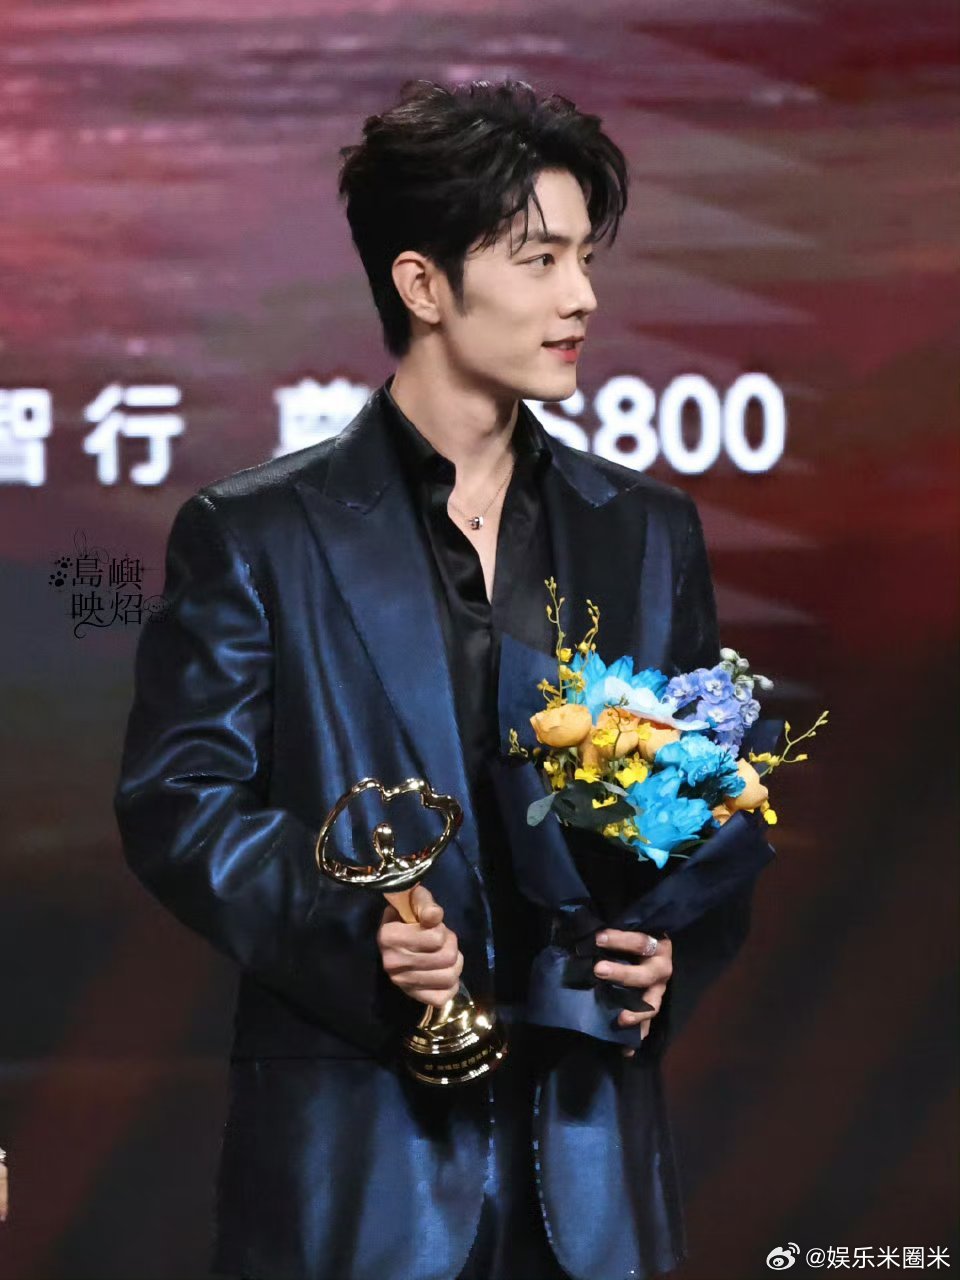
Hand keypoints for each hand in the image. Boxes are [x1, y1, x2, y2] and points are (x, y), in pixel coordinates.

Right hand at [377, 884, 463, 1006]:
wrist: (395, 935)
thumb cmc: (408, 915)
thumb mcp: (415, 901)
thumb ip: (425, 904)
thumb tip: (435, 915)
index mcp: (389, 936)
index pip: (436, 938)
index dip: (442, 930)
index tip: (433, 927)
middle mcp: (392, 963)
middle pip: (447, 958)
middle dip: (451, 945)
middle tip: (444, 941)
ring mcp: (402, 982)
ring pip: (449, 978)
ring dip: (455, 964)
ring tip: (447, 956)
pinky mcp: (412, 996)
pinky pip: (443, 998)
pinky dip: (451, 985)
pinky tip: (444, 973)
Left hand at [594, 930, 673, 1057]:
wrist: (655, 948)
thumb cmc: (635, 939)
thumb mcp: (630, 931)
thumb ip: (612, 933)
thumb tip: (582, 931)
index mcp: (657, 946)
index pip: (639, 942)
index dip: (619, 940)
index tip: (597, 938)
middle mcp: (661, 969)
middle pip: (645, 975)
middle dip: (622, 974)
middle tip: (598, 970)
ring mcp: (659, 991)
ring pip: (651, 1005)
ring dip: (636, 1013)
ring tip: (620, 1020)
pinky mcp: (653, 1008)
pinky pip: (647, 1026)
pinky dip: (637, 1038)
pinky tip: (626, 1050)